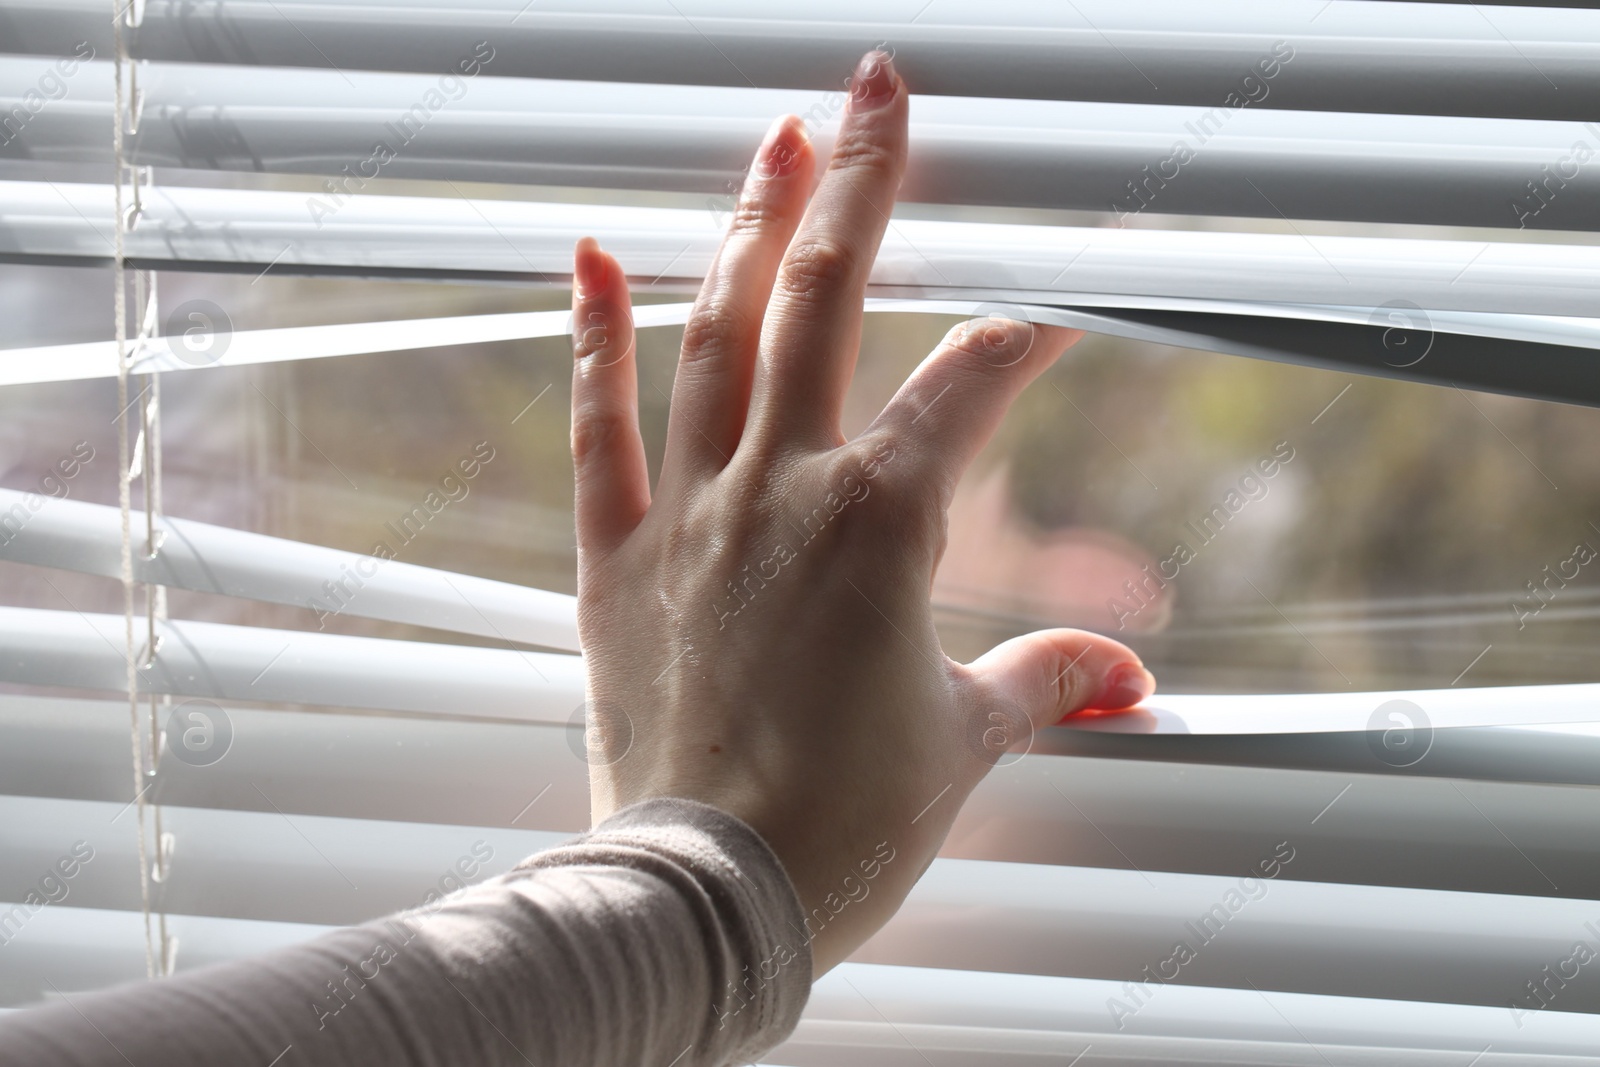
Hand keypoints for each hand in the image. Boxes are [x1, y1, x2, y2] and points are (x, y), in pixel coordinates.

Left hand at [568, 49, 1154, 976]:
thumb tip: (1124, 678)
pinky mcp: (616, 558)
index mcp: (881, 523)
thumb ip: (1044, 682)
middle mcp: (780, 490)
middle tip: (875, 88)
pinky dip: (591, 337)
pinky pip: (598, 426)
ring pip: (715, 334)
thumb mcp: (968, 744)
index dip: (1019, 339)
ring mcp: (689, 513)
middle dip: (860, 182)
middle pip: (825, 299)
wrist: (714, 899)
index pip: (969, 385)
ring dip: (745, 226)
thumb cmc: (845, 826)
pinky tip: (587, 254)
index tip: (1046, 317)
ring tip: (769, 137)